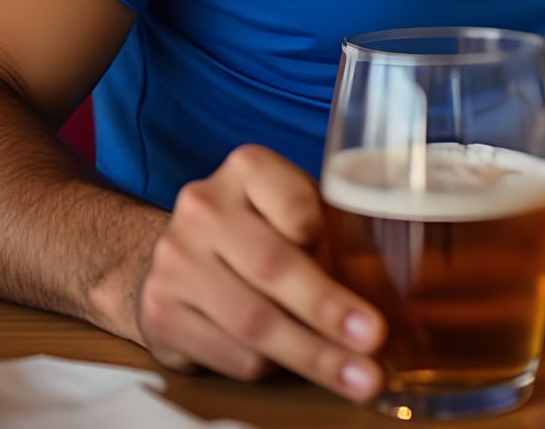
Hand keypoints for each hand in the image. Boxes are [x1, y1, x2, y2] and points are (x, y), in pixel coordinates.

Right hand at [134, 145, 386, 401]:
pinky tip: (296, 368)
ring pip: (252, 320)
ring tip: (356, 376)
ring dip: (310, 354)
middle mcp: (204, 207)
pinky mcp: (160, 315)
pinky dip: (271, 367)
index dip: (327, 241)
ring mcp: (174, 262)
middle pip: (273, 266)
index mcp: (247, 168)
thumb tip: (384, 285)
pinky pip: (229, 353)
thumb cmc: (260, 228)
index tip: (364, 269)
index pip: (296, 204)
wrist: (176, 257)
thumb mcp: (292, 208)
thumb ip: (329, 229)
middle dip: (329, 309)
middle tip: (374, 340)